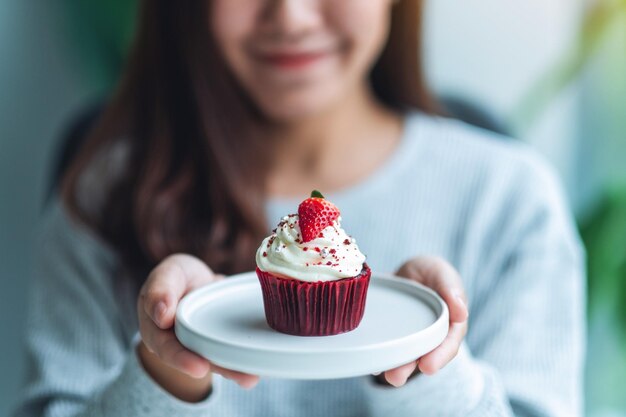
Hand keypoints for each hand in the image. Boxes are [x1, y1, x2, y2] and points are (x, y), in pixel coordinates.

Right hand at [137, 254, 258, 400]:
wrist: (195, 279)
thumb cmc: (176, 277)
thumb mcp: (167, 275)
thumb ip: (160, 291)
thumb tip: (162, 315)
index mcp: (157, 331)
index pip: (166, 348)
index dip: (181, 359)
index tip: (199, 368)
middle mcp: (179, 344)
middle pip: (195, 361)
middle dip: (216, 369)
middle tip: (237, 377)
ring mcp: (201, 345)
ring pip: (215, 360)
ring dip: (233, 370)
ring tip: (251, 378)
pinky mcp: (220, 343)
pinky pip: (230, 352)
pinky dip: (244, 360)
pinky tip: (260, 368)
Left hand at [378, 256, 468, 386]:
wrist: (410, 272)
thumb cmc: (432, 273)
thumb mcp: (442, 274)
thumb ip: (451, 289)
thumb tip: (462, 313)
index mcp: (450, 323)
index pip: (448, 343)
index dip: (440, 356)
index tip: (428, 367)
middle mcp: (431, 336)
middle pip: (424, 355)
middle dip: (410, 368)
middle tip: (396, 378)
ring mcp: (411, 338)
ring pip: (405, 355)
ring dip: (394, 367)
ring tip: (382, 375)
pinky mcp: (393, 335)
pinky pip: (387, 346)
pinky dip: (379, 354)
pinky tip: (369, 361)